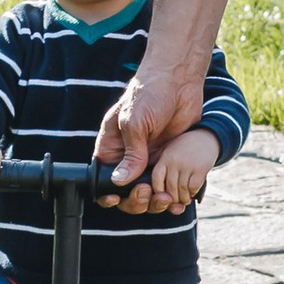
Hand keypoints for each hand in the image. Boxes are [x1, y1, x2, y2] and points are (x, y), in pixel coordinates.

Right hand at [105, 48, 209, 187]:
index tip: (116, 199)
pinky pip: (169, 186)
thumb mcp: (134, 122)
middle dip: (135, 200)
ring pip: (149, 194)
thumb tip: (119, 181)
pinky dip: (174, 197)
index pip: (104, 180)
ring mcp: (150, 160)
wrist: (179, 80)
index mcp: (112, 148)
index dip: (108, 194)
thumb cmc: (149, 93)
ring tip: (166, 198)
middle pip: (126, 193)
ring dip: (155, 202)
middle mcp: (129, 158)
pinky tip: (179, 201)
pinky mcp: (169, 160)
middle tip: (146, 192)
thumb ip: (130, 153)